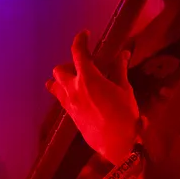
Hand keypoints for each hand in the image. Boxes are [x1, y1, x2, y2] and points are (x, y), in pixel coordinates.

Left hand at [46, 30, 139, 163]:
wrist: (117, 144)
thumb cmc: (125, 115)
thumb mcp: (125, 89)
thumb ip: (120, 69)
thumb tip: (123, 53)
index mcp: (88, 78)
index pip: (78, 53)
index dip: (80, 40)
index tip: (84, 34)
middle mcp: (73, 89)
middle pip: (59, 70)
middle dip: (68, 65)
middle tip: (83, 67)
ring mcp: (69, 103)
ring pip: (55, 86)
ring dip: (62, 80)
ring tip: (76, 80)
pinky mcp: (70, 116)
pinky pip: (61, 100)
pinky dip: (65, 93)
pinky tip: (78, 96)